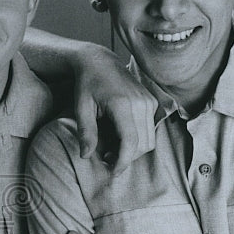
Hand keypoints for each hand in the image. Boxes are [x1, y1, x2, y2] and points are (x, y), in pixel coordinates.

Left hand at [72, 46, 156, 173]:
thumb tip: (85, 156)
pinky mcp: (151, 101)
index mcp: (123, 104)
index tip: (112, 171)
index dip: (123, 161)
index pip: (130, 142)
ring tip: (111, 148)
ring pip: (149, 139)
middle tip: (106, 159)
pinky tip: (119, 136)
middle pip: (143, 144)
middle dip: (127, 157)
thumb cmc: (87, 84)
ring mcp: (149, 101)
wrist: (99, 61)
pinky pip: (150, 129)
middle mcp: (141, 103)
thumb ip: (85, 132)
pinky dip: (138, 139)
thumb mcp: (81, 107)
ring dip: (133, 150)